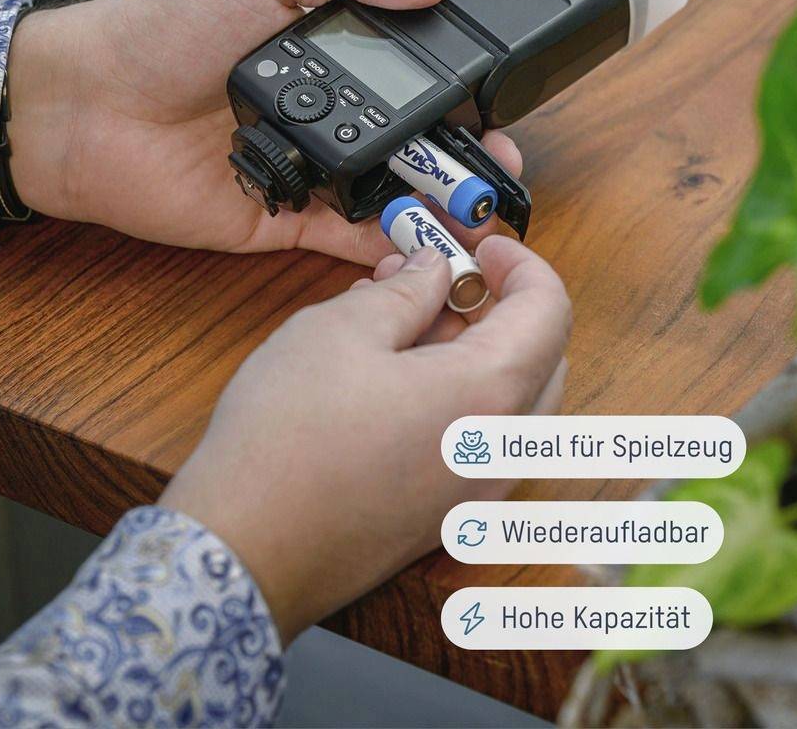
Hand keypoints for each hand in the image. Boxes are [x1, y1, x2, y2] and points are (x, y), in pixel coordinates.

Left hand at [6, 0, 520, 263]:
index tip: (500, 105)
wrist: (87, 104)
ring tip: (482, 213)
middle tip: (502, 170)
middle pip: (411, 143)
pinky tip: (429, 245)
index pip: (412, 77)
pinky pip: (346, 239)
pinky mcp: (282, 222)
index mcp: (327, 56)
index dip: (459, 94)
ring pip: (388, 195)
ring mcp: (308, 172)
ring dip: (437, 206)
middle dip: (462, 160)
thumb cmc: (164, 28)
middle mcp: (326, 117)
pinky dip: (387, 247)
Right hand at [159, 235, 571, 642]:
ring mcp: (477, 493)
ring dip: (475, 352)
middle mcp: (501, 452)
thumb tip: (433, 273)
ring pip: (509, 403)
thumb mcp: (340, 331)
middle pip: (539, 358)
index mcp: (489, 395)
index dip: (522, 265)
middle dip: (501, 308)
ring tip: (404, 322)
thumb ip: (404, 293)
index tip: (482, 247)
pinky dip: (458, 396)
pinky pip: (478, 441)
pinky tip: (397, 377)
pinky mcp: (445, 517)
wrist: (246, 549)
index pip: (549, 311)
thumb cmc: (286, 436)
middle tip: (445, 280)